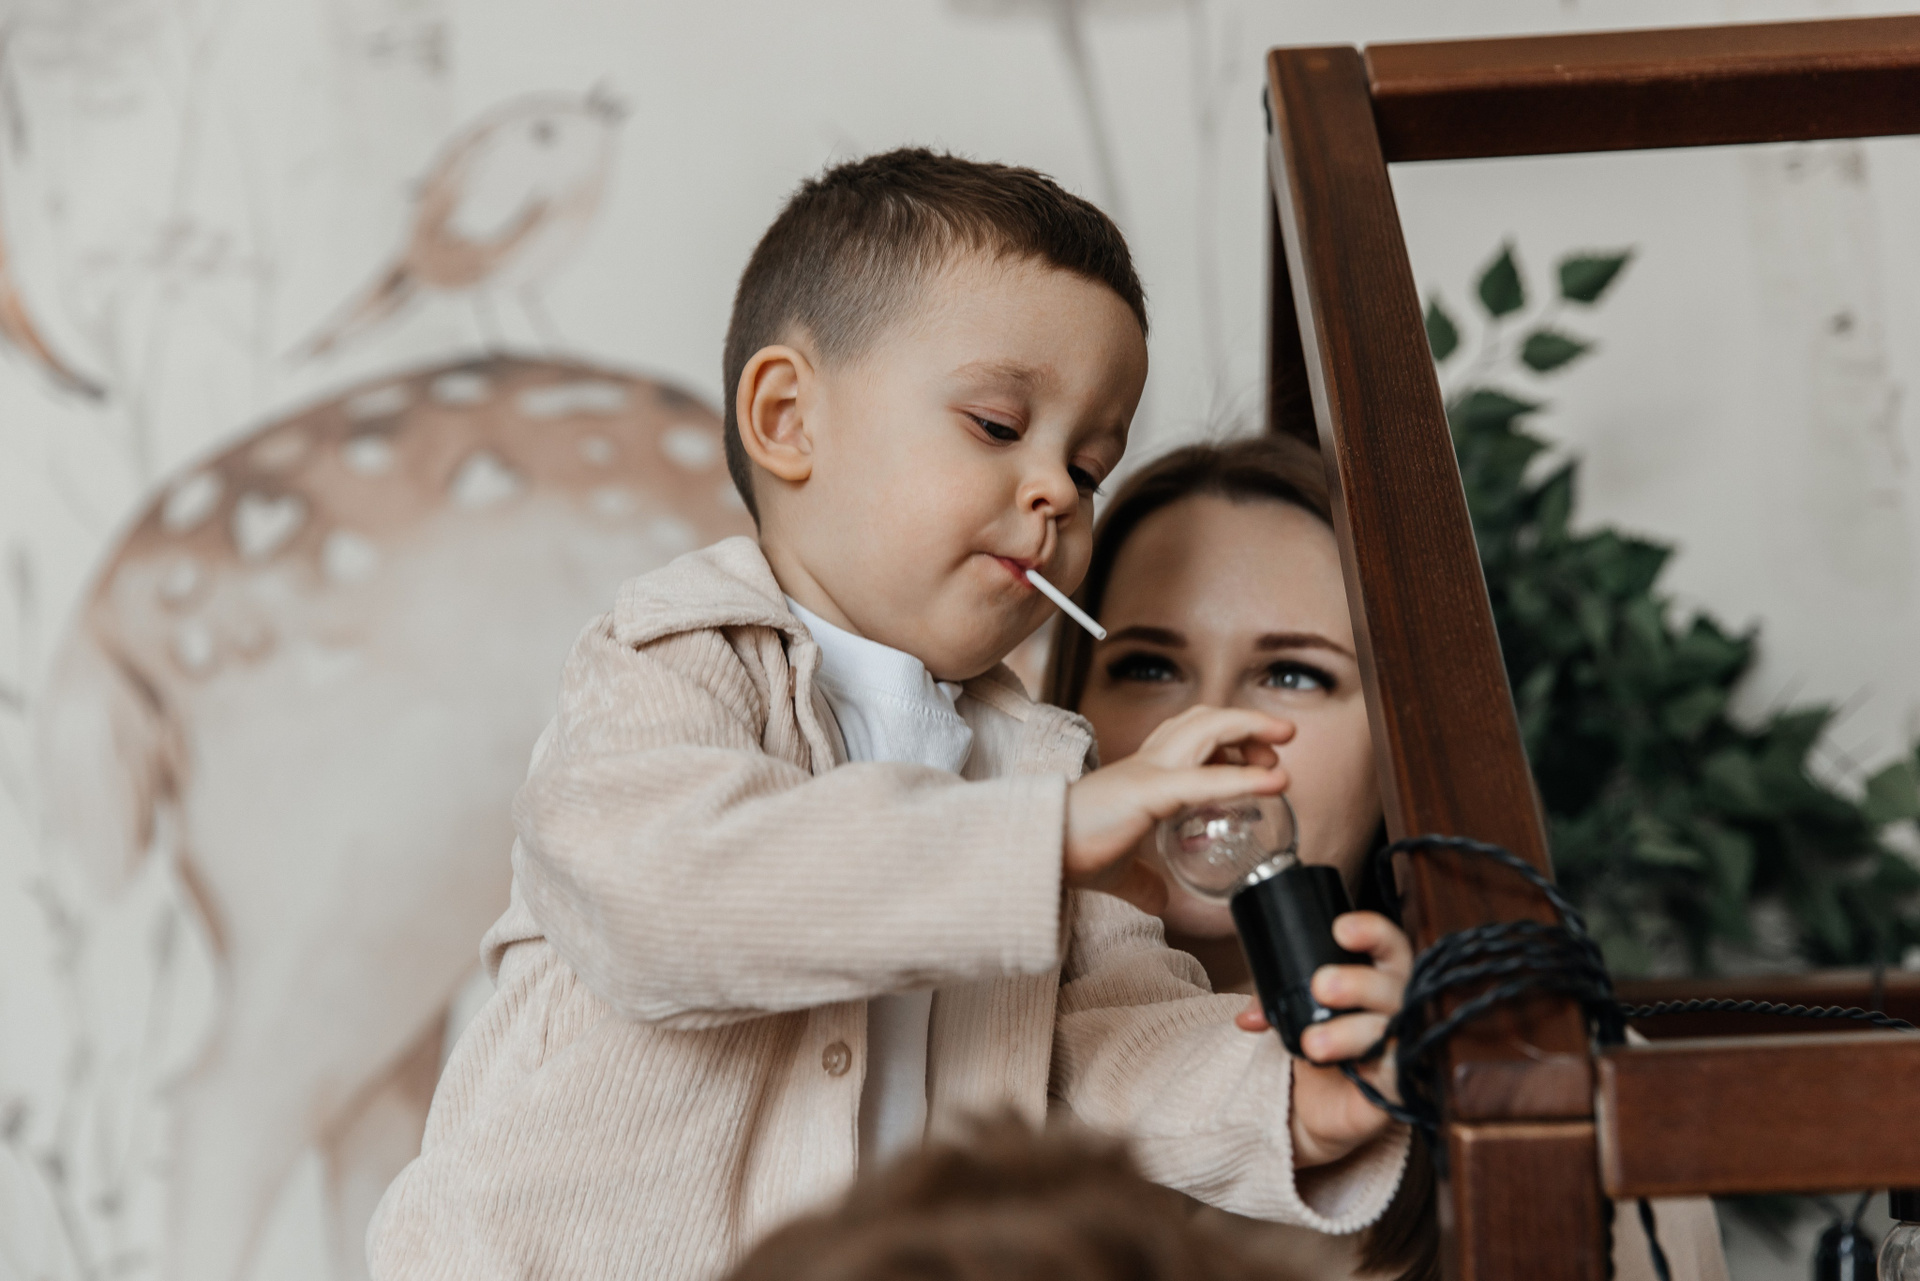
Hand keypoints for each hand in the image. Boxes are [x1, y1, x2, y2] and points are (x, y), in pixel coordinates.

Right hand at [1064, 707, 1291, 900]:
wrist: (1037, 854)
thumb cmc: (1071, 854)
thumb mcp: (1118, 870)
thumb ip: (1143, 882)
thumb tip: (1160, 901)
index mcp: (1144, 774)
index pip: (1190, 733)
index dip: (1227, 734)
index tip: (1257, 755)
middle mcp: (1148, 763)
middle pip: (1204, 719)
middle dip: (1246, 723)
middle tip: (1279, 743)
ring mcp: (1147, 773)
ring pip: (1206, 728)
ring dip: (1251, 729)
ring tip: (1283, 740)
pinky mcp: (1148, 794)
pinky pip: (1204, 780)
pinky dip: (1244, 777)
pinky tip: (1275, 781)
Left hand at [1233, 911, 1412, 1168]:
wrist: (1330, 1108)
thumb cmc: (1325, 1047)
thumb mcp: (1296, 1017)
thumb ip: (1273, 1005)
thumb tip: (1248, 1017)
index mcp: (1380, 978)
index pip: (1389, 945)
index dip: (1372, 932)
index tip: (1340, 930)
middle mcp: (1400, 1006)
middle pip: (1393, 985)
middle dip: (1357, 983)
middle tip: (1321, 986)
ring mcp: (1405, 1044)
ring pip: (1392, 1029)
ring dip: (1350, 1032)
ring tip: (1312, 1043)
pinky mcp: (1403, 1084)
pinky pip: (1398, 1072)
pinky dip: (1375, 1067)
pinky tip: (1353, 1068)